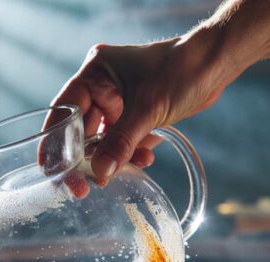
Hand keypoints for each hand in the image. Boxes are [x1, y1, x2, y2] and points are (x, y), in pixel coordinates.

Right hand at [43, 29, 236, 195]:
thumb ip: (121, 143)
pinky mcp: (137, 115)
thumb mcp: (148, 108)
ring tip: (118, 174)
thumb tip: (100, 173)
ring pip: (104, 140)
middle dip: (85, 159)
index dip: (55, 141)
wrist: (218, 65)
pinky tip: (144, 160)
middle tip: (81, 188)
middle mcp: (102, 87)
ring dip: (112, 159)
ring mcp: (120, 102)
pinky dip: (131, 154)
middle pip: (82, 130)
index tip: (51, 170)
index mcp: (95, 73)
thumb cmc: (182, 70)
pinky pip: (125, 141)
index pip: (65, 110)